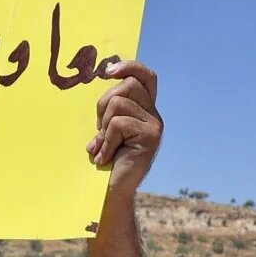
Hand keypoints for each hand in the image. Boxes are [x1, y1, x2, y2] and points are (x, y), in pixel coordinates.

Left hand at [86, 60, 161, 197]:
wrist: (112, 189)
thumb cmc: (106, 158)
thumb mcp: (106, 128)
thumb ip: (109, 107)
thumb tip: (105, 73)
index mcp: (145, 109)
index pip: (146, 76)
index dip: (130, 67)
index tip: (108, 71)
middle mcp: (154, 114)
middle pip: (128, 85)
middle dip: (104, 104)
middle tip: (100, 129)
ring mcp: (154, 125)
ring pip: (119, 103)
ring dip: (104, 126)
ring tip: (105, 145)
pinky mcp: (150, 136)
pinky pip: (118, 124)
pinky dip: (106, 141)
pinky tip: (106, 157)